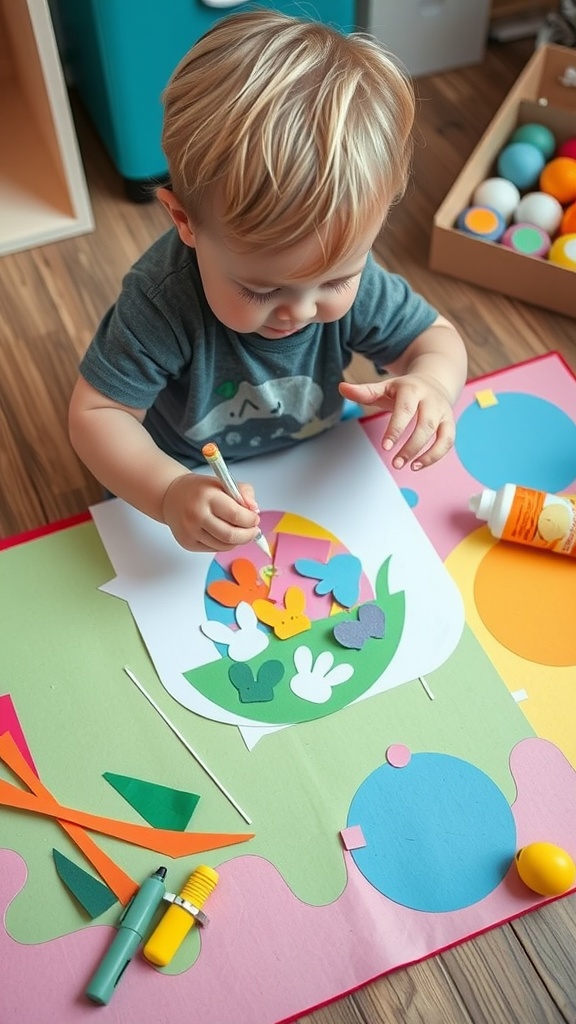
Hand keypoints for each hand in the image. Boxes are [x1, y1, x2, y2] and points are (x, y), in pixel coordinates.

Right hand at [161, 472, 261, 551]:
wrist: (171, 497)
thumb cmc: (199, 490)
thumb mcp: (223, 482)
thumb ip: (243, 492)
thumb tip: (254, 510)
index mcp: (207, 497)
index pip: (236, 515)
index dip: (251, 520)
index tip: (255, 518)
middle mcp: (196, 515)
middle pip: (231, 535)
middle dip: (248, 535)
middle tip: (253, 530)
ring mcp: (190, 532)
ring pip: (224, 546)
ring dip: (238, 541)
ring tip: (240, 531)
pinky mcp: (187, 543)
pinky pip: (214, 549)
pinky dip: (224, 544)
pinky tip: (225, 534)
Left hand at [339, 373, 454, 469]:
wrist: (434, 381)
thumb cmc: (404, 389)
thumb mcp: (384, 387)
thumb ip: (364, 391)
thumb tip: (342, 387)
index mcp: (412, 389)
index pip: (406, 409)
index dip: (396, 428)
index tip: (386, 447)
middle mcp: (431, 401)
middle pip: (426, 424)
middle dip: (411, 446)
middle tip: (395, 463)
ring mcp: (443, 412)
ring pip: (441, 435)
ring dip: (426, 454)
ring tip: (408, 466)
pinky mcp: (449, 423)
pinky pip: (447, 442)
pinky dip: (435, 456)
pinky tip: (418, 465)